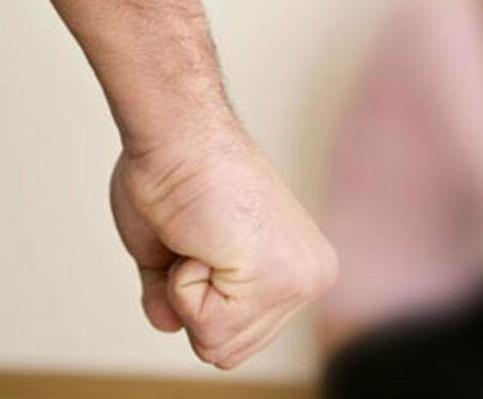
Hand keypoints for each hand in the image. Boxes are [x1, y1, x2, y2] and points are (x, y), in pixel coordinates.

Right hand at [110, 123, 337, 368]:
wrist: (179, 132)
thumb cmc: (173, 175)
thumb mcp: (175, 251)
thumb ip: (180, 296)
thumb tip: (171, 324)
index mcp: (296, 267)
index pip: (235, 333)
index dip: (194, 294)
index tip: (200, 237)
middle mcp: (311, 277)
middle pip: (229, 349)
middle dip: (192, 298)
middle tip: (199, 236)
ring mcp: (301, 280)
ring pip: (218, 346)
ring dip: (187, 291)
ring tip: (202, 236)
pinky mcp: (280, 279)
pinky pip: (209, 329)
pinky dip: (184, 286)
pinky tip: (202, 238)